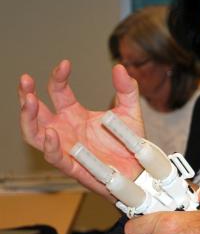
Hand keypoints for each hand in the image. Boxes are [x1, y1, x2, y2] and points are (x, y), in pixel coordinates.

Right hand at [18, 60, 143, 198]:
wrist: (140, 169)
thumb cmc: (130, 142)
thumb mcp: (130, 111)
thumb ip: (126, 89)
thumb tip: (120, 67)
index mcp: (75, 114)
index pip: (58, 91)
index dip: (58, 77)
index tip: (65, 64)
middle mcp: (65, 129)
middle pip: (36, 112)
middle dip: (26, 95)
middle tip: (25, 80)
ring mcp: (67, 147)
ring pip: (35, 134)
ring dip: (28, 119)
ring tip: (29, 101)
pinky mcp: (73, 166)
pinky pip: (54, 157)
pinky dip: (50, 146)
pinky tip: (51, 132)